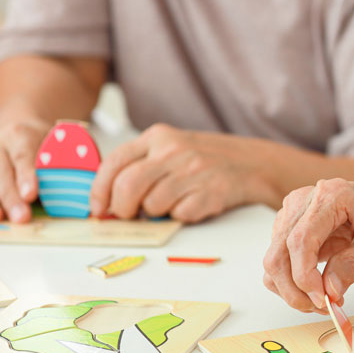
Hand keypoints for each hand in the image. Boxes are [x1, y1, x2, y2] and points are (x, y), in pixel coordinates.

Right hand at [0, 119, 48, 222]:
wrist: (17, 135)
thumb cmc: (41, 146)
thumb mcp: (53, 146)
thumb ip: (57, 164)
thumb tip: (70, 190)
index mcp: (19, 136)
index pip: (23, 156)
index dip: (26, 176)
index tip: (31, 195)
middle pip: (0, 173)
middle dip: (10, 197)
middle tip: (21, 216)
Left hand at [90, 124, 264, 222]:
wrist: (254, 163)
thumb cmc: (205, 160)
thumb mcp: (170, 149)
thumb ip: (139, 166)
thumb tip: (105, 199)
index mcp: (158, 136)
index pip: (114, 163)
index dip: (99, 190)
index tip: (98, 208)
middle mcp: (174, 150)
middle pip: (128, 187)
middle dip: (122, 209)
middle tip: (129, 215)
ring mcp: (195, 170)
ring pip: (153, 206)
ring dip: (157, 214)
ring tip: (171, 204)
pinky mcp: (212, 191)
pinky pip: (181, 215)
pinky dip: (183, 216)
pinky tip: (193, 204)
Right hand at [262, 176, 353, 313]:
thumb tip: (330, 291)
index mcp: (329, 196)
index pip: (300, 240)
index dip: (305, 276)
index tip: (322, 300)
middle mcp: (302, 202)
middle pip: (278, 255)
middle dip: (296, 290)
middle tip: (323, 308)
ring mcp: (292, 214)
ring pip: (274, 262)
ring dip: (292, 290)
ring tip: (323, 300)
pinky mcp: (289, 228)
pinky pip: (279, 262)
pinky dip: (292, 283)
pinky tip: (316, 289)